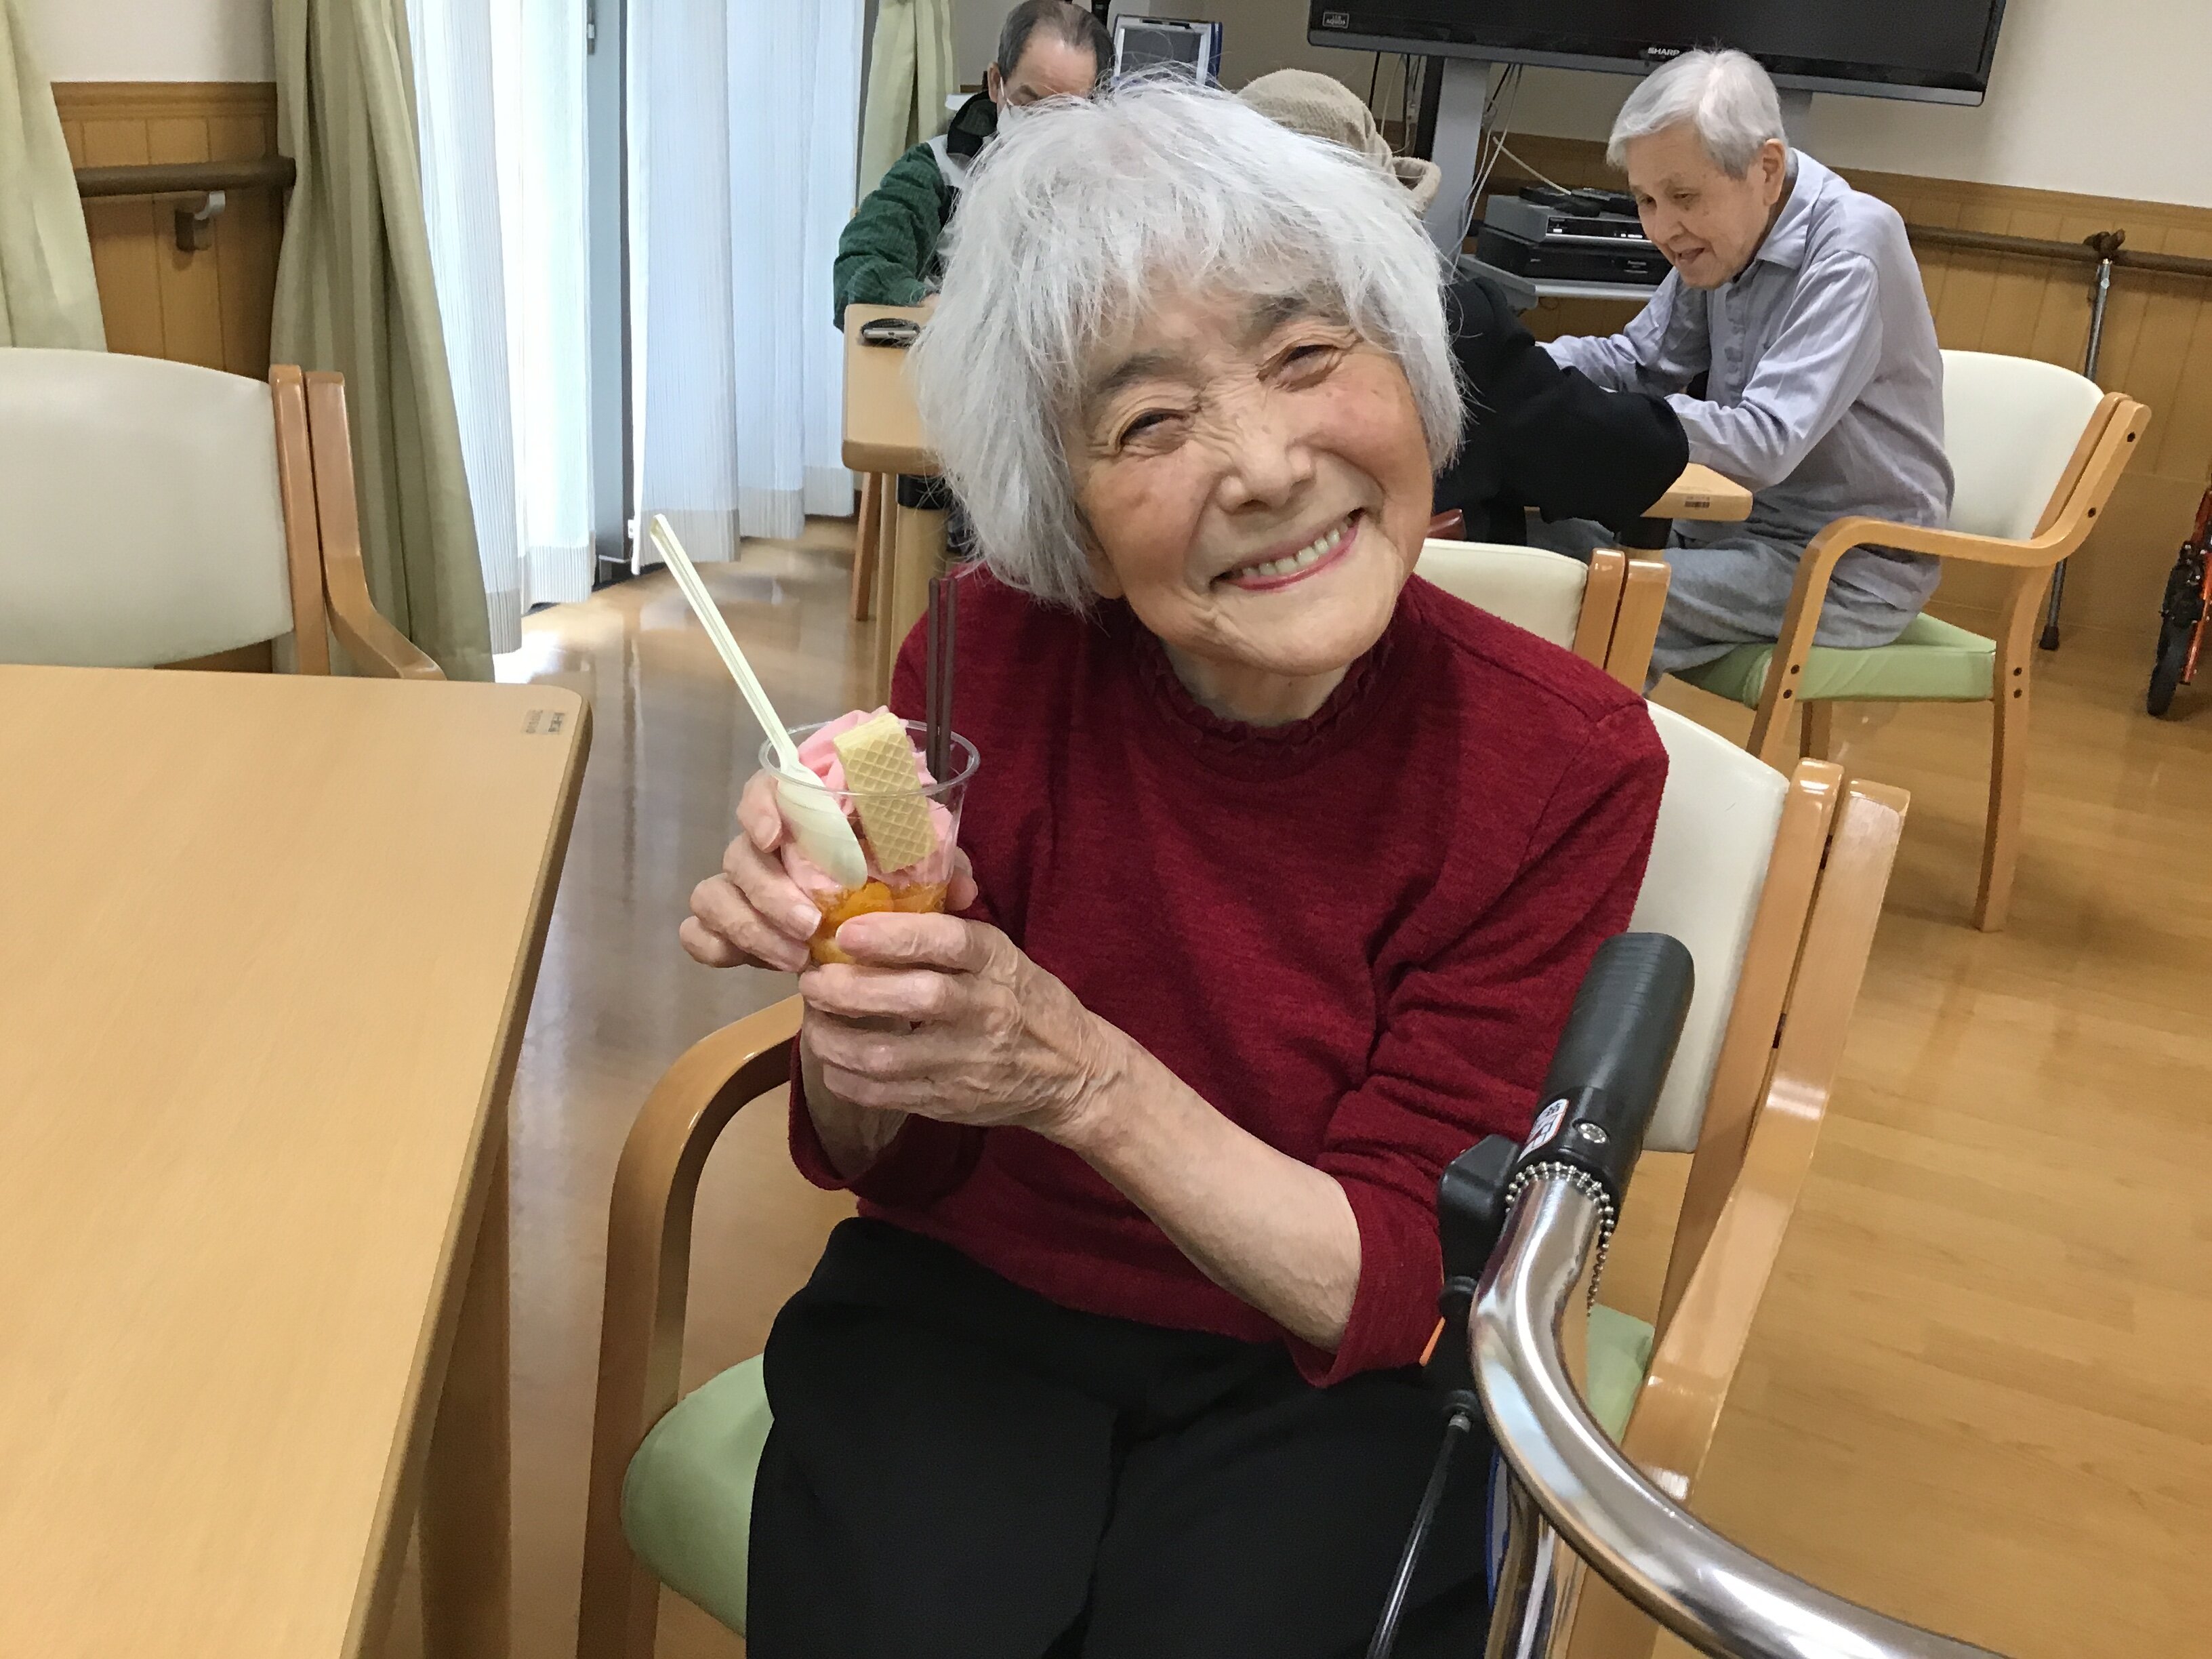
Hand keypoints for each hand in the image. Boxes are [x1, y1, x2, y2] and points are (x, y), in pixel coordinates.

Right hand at [680, 771, 977, 973]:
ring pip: (714, 894)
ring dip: (751, 927)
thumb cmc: (890, 890)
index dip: (761, 805)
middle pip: (740, 852)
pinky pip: (697, 933)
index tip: (776, 836)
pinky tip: (753, 964)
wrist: (871, 948)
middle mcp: (767, 848)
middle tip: (810, 926)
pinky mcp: (727, 930)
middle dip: (769, 892)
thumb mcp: (924, 875)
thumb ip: (943, 867)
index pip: (769, 788)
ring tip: (797, 959)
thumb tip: (964, 884)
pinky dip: (718, 947)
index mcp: (809, 818)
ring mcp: (742, 889)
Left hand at [797, 911, 1123, 1143]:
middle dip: (850, 989)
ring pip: (889, 1055)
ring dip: (837, 1040)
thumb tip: (890, 888)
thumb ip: (952, 929)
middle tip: (813, 980)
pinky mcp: (951, 1102)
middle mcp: (986, 1010)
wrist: (1073, 1074)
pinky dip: (848, 1080)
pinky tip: (832, 1063)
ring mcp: (968, 1062)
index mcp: (998, 963)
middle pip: (915, 998)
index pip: (950, 942)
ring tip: (813, 1022)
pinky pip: (887, 1096)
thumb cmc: (1027, 1001)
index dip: (895, 935)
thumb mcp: (1004, 955)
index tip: (848, 932)